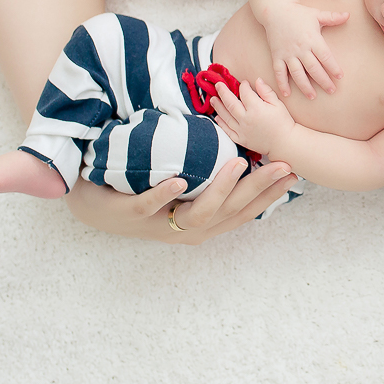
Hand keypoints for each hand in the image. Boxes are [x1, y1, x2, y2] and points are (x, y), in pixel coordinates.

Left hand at [63, 159, 297, 244]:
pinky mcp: (128, 215)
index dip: (269, 195)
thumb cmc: (141, 192)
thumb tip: (242, 153)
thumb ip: (209, 177)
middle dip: (258, 189)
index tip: (293, 174)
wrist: (90, 204)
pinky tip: (178, 181)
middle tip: (282, 165)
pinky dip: (163, 196)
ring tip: (237, 164)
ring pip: (197, 214)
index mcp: (200, 224)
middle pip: (229, 213)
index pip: (243, 211)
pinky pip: (147, 206)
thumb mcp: (182, 188)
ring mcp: (156, 224)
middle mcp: (183, 230)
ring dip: (219, 190)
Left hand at [211, 78, 294, 157]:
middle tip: (218, 85)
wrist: (284, 143)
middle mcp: (246, 119)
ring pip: (226, 116)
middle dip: (223, 92)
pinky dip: (221, 123)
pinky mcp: (241, 139)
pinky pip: (227, 130)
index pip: (245, 93)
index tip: (244, 83)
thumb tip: (257, 80)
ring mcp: (242, 130)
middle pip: (231, 103)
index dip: (243, 86)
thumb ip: (266, 92)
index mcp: (256, 108)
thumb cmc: (284, 123)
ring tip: (213, 99)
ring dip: (218, 106)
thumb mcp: (278, 104)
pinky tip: (217, 117)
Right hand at [261, 1, 347, 97]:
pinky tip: (287, 94)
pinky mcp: (276, 56)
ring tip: (312, 96)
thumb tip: (348, 15)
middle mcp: (300, 48)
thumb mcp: (316, 14)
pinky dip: (282, 83)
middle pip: (314, 68)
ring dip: (305, 86)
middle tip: (331, 91)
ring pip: (297, 73)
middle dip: (323, 81)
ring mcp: (287, 53)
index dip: (333, 67)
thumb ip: (332, 17)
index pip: (325, 56)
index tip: (340, 77)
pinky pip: (279, 72)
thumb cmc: (298, 13)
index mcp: (312, 39)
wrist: (274, 10)